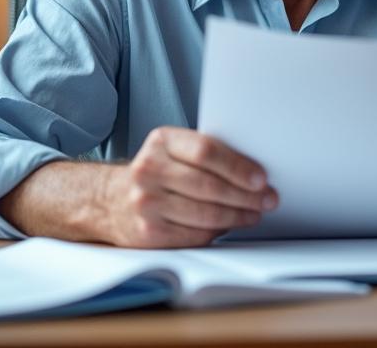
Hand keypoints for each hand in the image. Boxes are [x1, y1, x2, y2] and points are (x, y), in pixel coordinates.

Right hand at [102, 126, 276, 247]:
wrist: (109, 200)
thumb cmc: (156, 173)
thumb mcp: (173, 150)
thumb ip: (205, 154)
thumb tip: (253, 173)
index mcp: (161, 141)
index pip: (206, 151)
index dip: (238, 166)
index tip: (262, 178)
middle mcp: (149, 170)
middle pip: (209, 185)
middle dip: (246, 195)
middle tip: (268, 199)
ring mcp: (146, 202)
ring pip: (206, 213)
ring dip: (238, 215)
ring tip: (254, 213)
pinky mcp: (148, 232)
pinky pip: (195, 235)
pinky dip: (218, 231)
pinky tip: (230, 225)